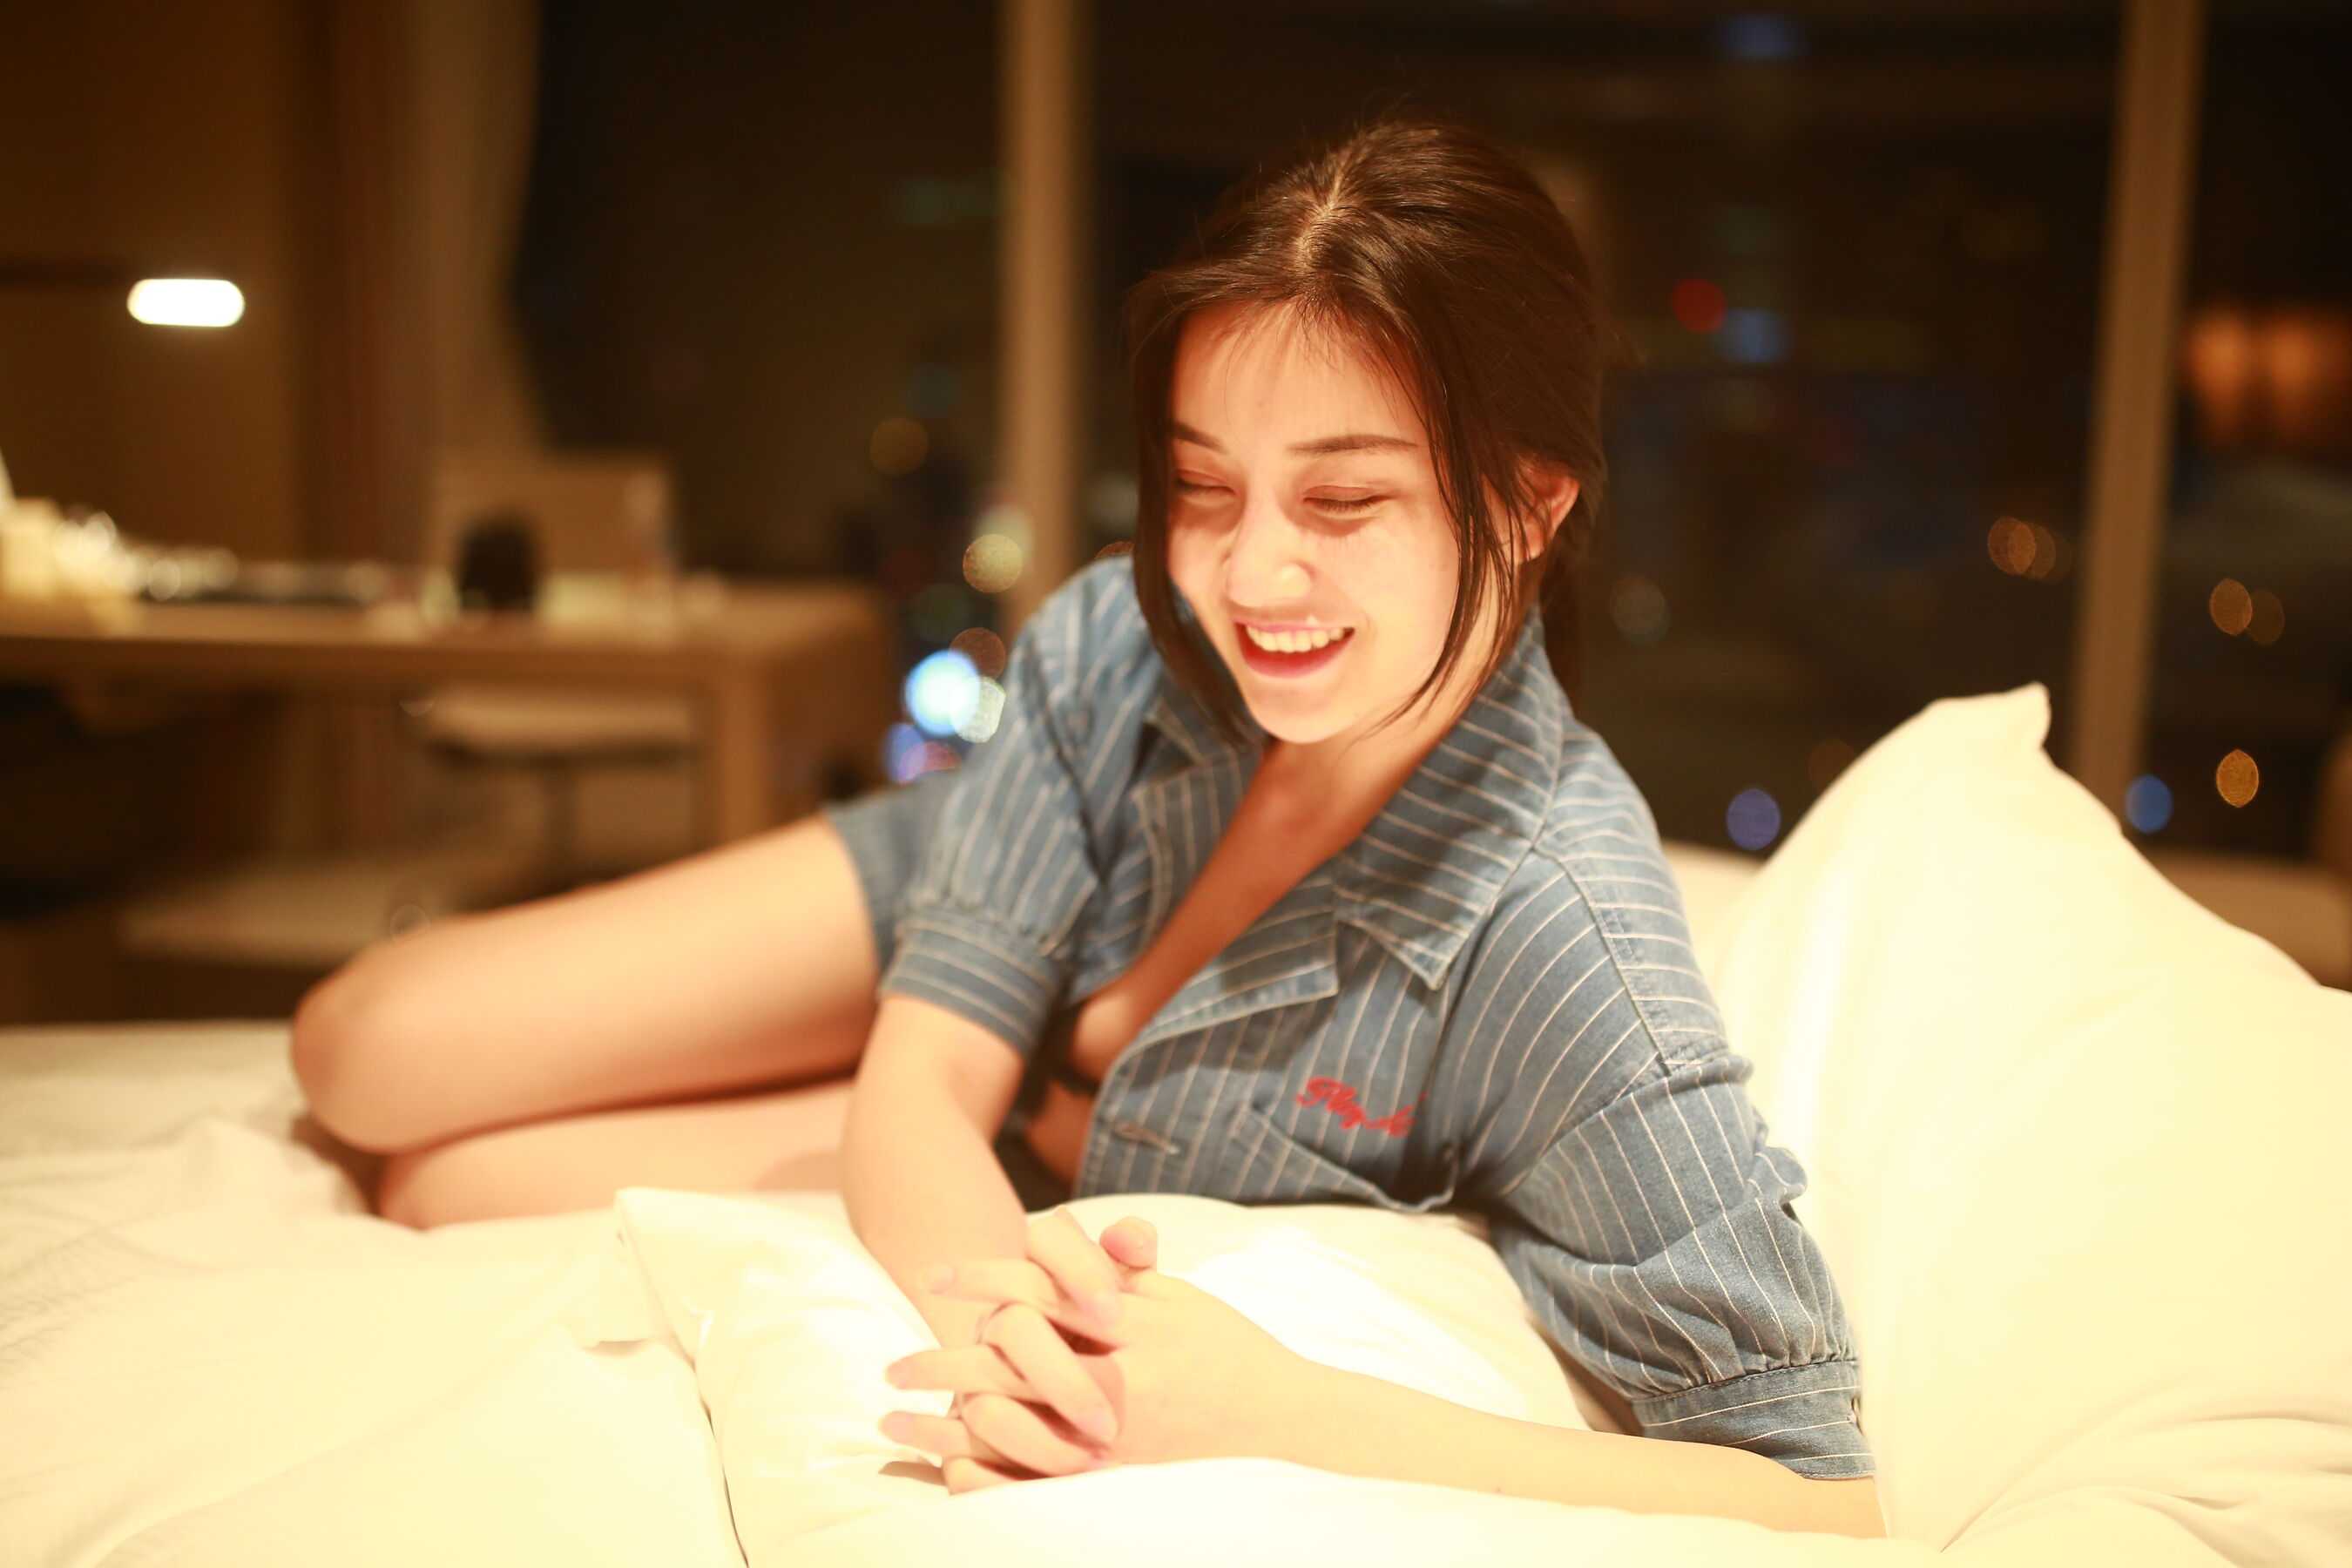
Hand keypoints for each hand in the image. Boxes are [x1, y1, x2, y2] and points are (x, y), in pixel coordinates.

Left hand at [887, 1227, 1308, 1482]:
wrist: (1284, 1419)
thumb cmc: (1230, 1348)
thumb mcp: (1179, 1297)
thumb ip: (1120, 1272)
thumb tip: (1060, 1241)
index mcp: (1137, 1324)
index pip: (1044, 1291)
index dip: (985, 1279)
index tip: (935, 1276)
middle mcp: (1122, 1380)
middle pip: (1013, 1363)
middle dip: (945, 1363)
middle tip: (890, 1365)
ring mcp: (1118, 1435)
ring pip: (1015, 1422)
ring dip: (948, 1421)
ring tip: (898, 1417)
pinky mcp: (1119, 1474)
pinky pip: (1038, 1474)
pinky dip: (986, 1470)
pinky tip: (945, 1467)